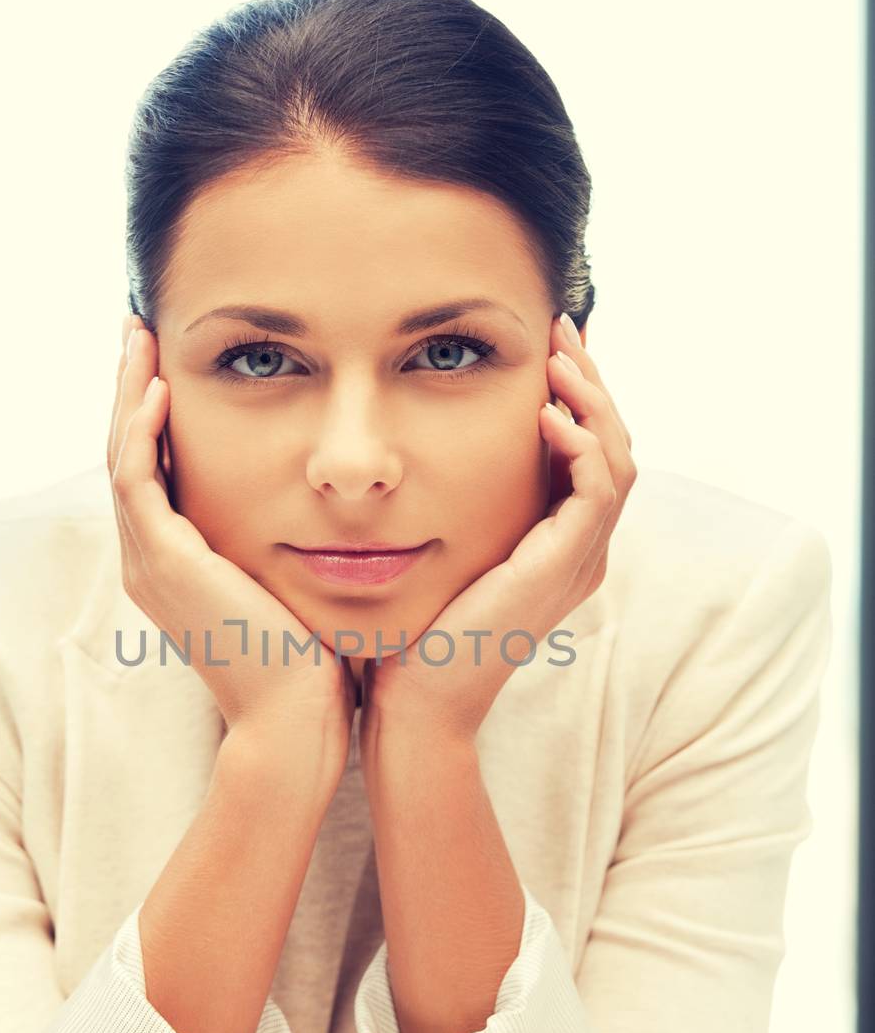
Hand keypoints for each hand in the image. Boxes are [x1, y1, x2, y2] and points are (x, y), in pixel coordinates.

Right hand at [108, 313, 358, 776]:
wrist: (295, 721)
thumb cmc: (307, 663)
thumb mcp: (287, 584)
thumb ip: (282, 541)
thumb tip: (320, 506)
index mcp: (173, 565)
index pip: (150, 470)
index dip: (153, 414)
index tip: (170, 362)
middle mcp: (149, 561)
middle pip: (124, 453)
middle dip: (131, 388)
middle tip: (139, 329)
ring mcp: (149, 563)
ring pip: (121, 456)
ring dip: (130, 392)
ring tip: (140, 336)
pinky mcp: (164, 562)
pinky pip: (138, 480)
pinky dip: (144, 431)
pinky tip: (162, 388)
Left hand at [359, 313, 636, 753]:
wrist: (414, 702)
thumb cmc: (412, 634)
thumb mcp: (435, 553)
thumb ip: (447, 505)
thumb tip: (415, 452)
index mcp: (557, 547)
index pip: (591, 454)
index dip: (577, 395)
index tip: (546, 346)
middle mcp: (579, 552)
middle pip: (616, 446)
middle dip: (592, 382)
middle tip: (563, 330)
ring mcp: (578, 562)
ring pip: (620, 459)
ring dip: (594, 401)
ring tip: (560, 358)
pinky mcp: (563, 568)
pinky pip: (599, 491)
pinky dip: (583, 445)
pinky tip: (548, 415)